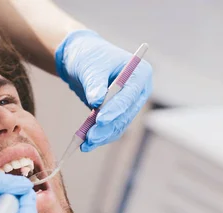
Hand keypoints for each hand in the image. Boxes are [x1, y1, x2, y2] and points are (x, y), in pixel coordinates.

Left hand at [55, 30, 152, 151]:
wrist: (82, 59)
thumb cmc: (89, 57)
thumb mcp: (91, 66)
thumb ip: (94, 83)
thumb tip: (97, 101)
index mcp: (140, 73)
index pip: (130, 95)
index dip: (116, 109)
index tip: (100, 120)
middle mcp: (139, 91)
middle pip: (126, 114)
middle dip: (107, 127)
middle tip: (90, 137)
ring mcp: (129, 104)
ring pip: (118, 125)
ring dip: (102, 136)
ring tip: (85, 144)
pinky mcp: (118, 114)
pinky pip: (111, 129)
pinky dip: (99, 137)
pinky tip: (86, 144)